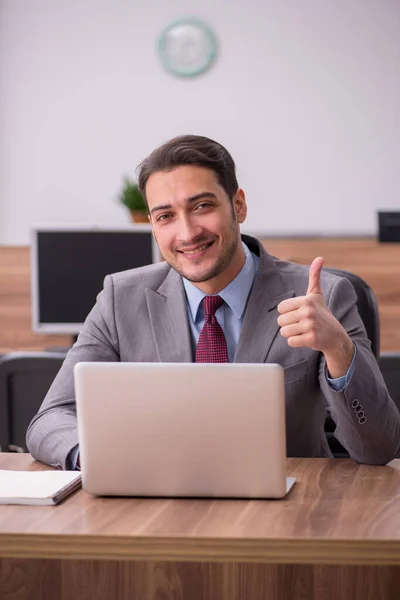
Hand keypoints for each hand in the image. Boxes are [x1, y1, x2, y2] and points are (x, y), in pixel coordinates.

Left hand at [277, 257, 353, 377]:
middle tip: (302, 324)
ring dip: (292, 334)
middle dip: (289, 325)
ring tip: (303, 331)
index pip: (280, 308)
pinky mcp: (311, 339)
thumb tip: (319, 258)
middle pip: (280, 321)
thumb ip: (314, 276)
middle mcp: (308, 312)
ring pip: (284, 332)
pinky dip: (296, 342)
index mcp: (307, 300)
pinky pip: (290, 342)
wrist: (336, 336)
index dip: (287, 313)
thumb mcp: (317, 295)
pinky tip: (306, 339)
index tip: (299, 314)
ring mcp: (310, 326)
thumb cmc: (322, 314)